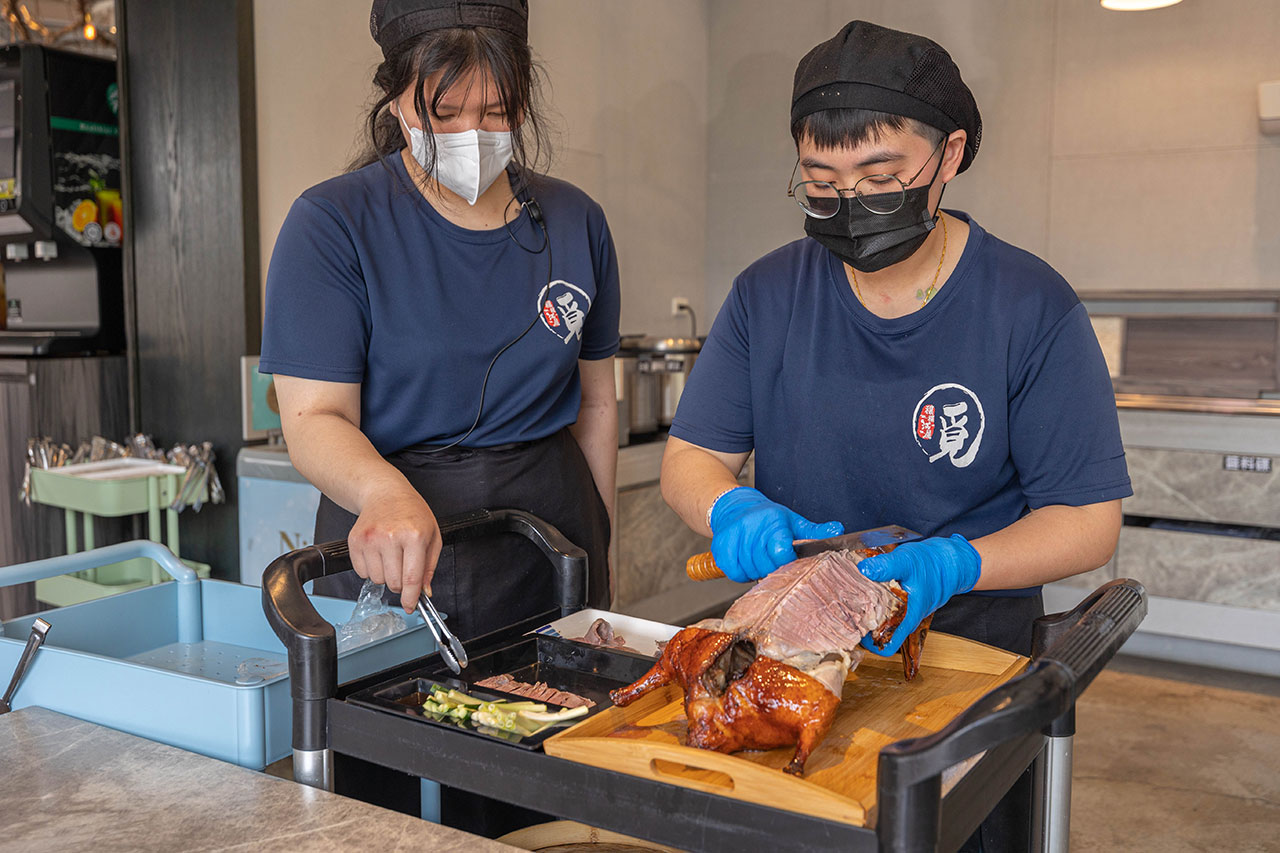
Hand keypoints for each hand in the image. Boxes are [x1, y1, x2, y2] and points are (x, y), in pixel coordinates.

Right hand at [347, 488, 442, 613]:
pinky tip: (378, 552)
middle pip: (393, 583)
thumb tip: (424, 592)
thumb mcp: (433, 536)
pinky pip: (362, 572)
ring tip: (391, 555)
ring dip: (385, 575)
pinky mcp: (355, 541)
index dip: (411, 598)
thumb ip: (429, 567)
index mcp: (415, 536)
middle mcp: (390, 537)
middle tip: (404, 566)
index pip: (411, 578)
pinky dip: (371, 568)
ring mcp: (370, 539)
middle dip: (401, 582)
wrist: (385, 492)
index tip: (410, 606)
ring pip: (377, 580)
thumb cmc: (412, 513)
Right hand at [708, 487, 843, 582]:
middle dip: (772, 569)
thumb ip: (815, 530)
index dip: (787, 563)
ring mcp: (733, 535)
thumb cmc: (767, 517)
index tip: (788, 561)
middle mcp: (751, 526)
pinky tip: (745, 562)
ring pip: (749, 570)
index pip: (781, 552)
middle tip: (773, 562)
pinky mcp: (719, 545)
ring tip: (759, 559)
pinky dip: (741, 573)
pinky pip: (733, 572)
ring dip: (756, 571)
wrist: (733, 506)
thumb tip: (838, 529)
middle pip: (765, 566)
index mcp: (773, 520)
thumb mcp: (793, 521)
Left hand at [858, 534, 980, 655]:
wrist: (950, 559)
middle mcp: (905, 617)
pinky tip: (860, 591)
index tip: (852, 633)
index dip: (869, 645)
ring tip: (847, 604)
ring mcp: (903, 610)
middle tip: (843, 616)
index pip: (888, 646)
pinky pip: (884, 608)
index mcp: (908, 617)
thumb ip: (886, 566)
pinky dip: (872, 603)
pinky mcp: (901, 600)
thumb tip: (864, 569)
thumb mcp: (906, 561)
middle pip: (880, 635)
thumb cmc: (933, 563)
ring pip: (881, 621)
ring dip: (866, 615)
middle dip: (862, 628)